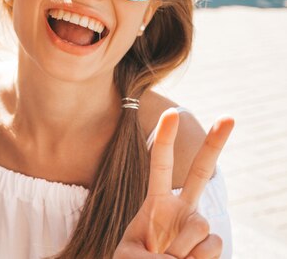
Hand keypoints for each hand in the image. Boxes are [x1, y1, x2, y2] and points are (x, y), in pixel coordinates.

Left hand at [114, 108, 233, 258]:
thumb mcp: (128, 255)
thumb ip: (147, 253)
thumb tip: (180, 256)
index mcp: (156, 202)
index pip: (161, 165)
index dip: (166, 139)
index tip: (170, 113)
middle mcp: (181, 209)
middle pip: (201, 172)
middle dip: (215, 145)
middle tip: (229, 117)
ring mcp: (197, 225)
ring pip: (200, 225)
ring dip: (181, 249)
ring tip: (168, 258)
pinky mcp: (210, 245)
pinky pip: (211, 247)